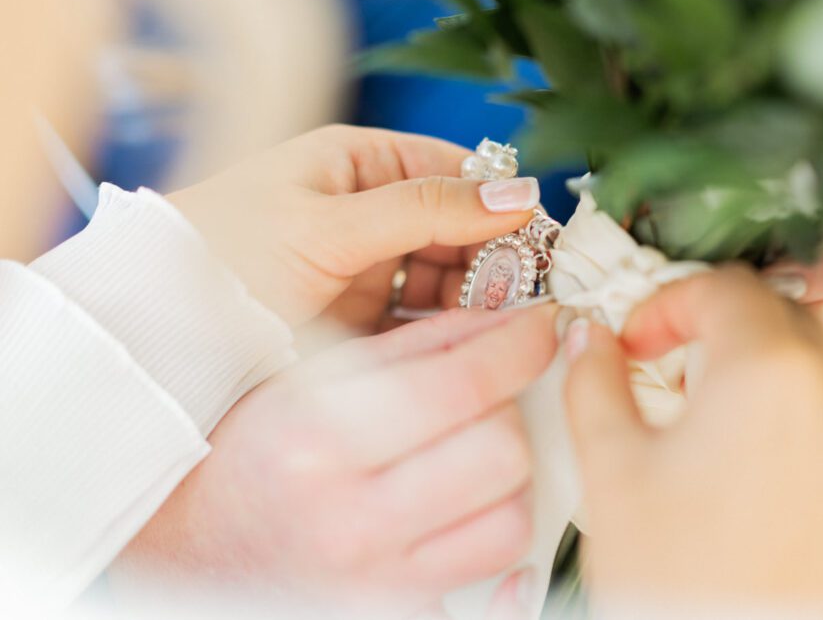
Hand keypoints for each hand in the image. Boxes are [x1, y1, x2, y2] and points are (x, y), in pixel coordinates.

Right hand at [109, 305, 557, 616]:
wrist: (191, 541)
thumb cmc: (245, 453)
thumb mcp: (308, 378)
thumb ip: (412, 349)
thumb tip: (502, 326)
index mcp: (319, 439)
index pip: (463, 383)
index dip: (520, 346)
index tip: (537, 331)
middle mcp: (350, 519)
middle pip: (502, 455)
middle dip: (510, 412)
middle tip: (487, 399)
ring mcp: (374, 583)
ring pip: (510, 523)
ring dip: (506, 480)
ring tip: (470, 458)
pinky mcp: (392, 615)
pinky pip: (488, 586)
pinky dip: (492, 544)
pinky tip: (468, 514)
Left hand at [168, 126, 539, 327]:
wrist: (156, 328)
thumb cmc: (228, 253)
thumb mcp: (329, 225)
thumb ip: (426, 209)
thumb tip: (520, 192)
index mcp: (357, 163)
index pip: (453, 171)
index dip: (501, 202)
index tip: (545, 239)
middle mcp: (366, 210)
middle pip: (457, 228)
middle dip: (494, 259)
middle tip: (530, 297)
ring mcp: (363, 267)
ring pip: (443, 278)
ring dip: (474, 301)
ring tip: (505, 327)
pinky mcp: (357, 319)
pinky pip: (417, 320)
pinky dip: (444, 332)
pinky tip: (469, 347)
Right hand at [563, 267, 822, 619]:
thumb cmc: (673, 581)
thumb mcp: (610, 468)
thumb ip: (593, 381)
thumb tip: (590, 341)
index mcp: (767, 375)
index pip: (726, 288)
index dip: (671, 304)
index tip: (643, 342)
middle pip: (781, 322)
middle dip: (723, 336)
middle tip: (679, 380)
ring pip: (822, 380)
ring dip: (769, 388)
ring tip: (720, 441)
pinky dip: (811, 442)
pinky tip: (766, 486)